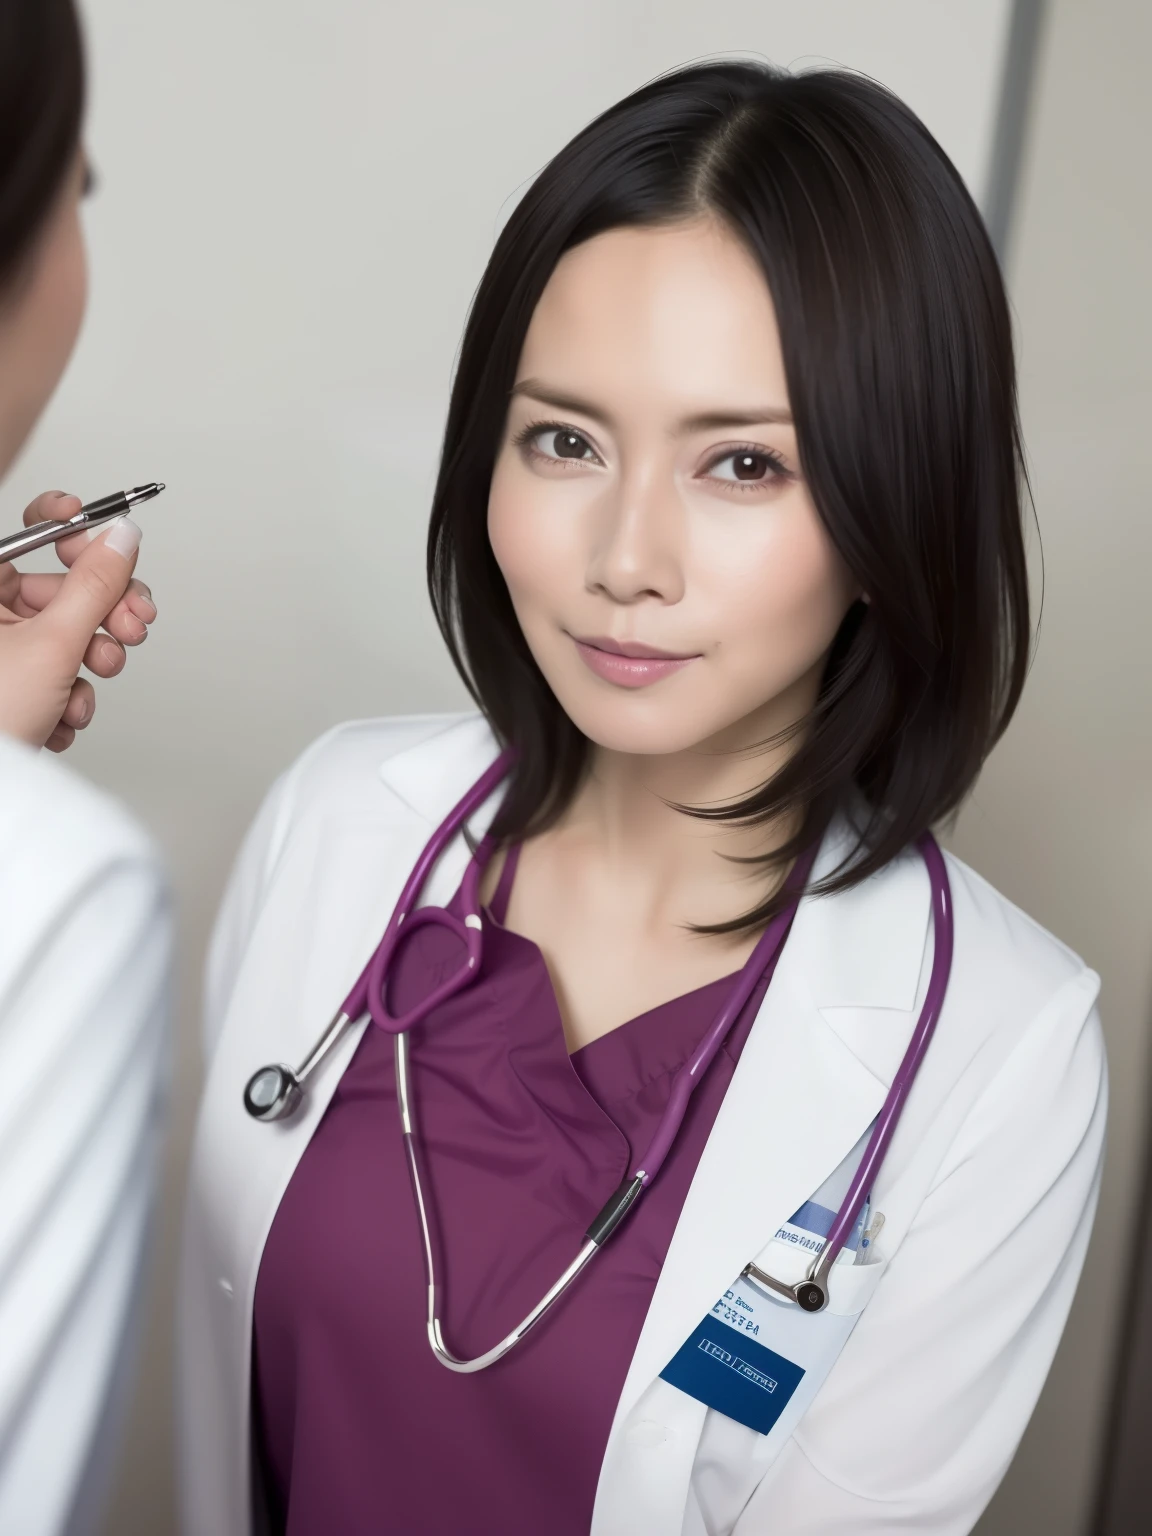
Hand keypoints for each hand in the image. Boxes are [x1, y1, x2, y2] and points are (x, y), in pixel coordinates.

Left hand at [0, 490, 156, 751]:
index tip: (111, 538)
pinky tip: (60, 717)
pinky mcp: (14, 687)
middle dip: (106, 612)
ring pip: (69, 636)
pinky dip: (69, 696)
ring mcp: (1, 653)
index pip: (34, 531)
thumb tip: (122, 537)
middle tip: (133, 625)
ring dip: (92, 663)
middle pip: (65, 589)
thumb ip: (96, 585)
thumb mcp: (52, 643)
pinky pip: (58, 673)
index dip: (76, 527)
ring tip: (91, 681)